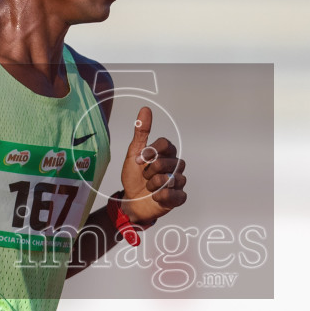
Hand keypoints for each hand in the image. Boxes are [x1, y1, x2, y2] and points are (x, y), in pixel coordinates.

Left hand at [120, 105, 187, 225]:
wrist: (131, 201)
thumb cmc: (134, 177)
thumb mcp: (133, 154)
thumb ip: (141, 132)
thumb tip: (145, 109)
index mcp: (166, 154)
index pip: (165, 144)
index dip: (150, 152)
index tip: (139, 160)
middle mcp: (175, 166)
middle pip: (167, 161)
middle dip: (150, 170)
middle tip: (144, 176)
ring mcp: (178, 182)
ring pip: (172, 179)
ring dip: (155, 184)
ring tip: (149, 188)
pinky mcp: (178, 198)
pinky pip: (177, 195)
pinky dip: (163, 196)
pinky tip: (155, 197)